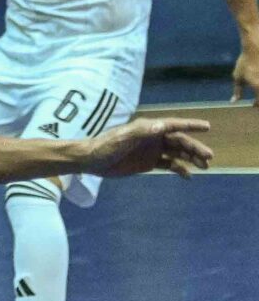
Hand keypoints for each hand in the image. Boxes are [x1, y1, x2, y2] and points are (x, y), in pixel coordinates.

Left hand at [80, 115, 211, 179]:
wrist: (91, 160)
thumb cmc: (106, 145)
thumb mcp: (124, 137)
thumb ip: (143, 132)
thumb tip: (161, 126)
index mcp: (150, 128)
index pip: (175, 125)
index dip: (191, 125)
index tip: (207, 127)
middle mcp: (154, 137)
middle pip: (180, 141)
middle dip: (195, 148)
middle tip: (209, 157)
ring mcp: (152, 150)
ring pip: (177, 153)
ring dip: (191, 159)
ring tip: (205, 167)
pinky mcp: (148, 163)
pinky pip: (168, 165)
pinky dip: (179, 169)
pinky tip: (188, 176)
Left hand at [233, 44, 258, 103]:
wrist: (254, 49)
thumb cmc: (244, 64)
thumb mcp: (237, 77)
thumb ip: (237, 91)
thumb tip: (234, 101)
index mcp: (257, 86)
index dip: (256, 105)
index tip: (252, 105)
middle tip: (257, 102)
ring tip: (257, 92)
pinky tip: (258, 85)